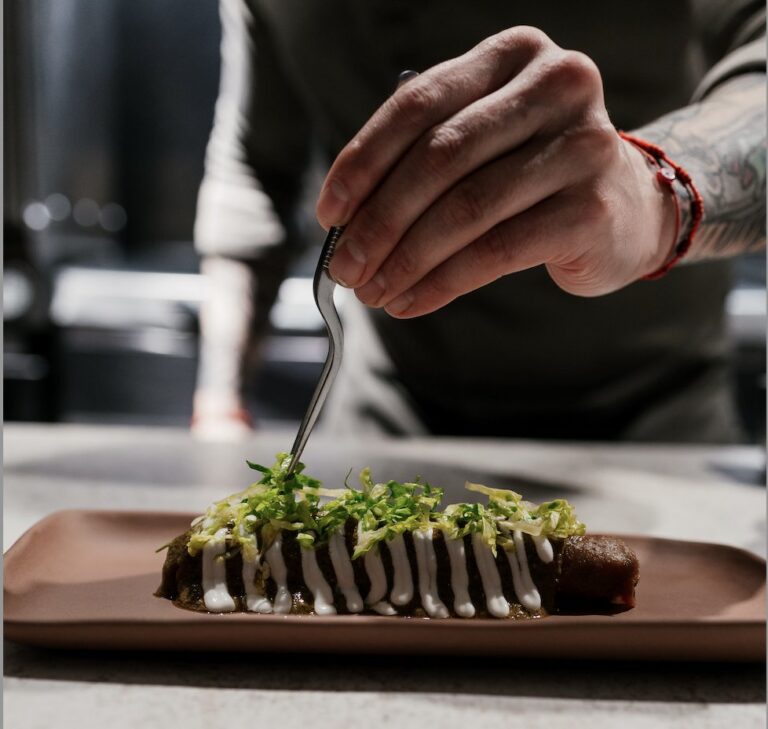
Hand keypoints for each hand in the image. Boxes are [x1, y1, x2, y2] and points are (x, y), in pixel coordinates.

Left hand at [317, 27, 676, 317]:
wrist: (629, 206)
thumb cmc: (535, 174)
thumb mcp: (484, 140)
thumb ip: (424, 158)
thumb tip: (345, 221)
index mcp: (514, 55)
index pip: (419, 104)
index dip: (362, 162)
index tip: (328, 213)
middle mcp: (555, 86)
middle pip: (439, 159)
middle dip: (378, 222)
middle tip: (345, 268)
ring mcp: (581, 146)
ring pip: (464, 210)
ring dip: (404, 260)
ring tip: (373, 291)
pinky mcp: (591, 208)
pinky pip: (494, 252)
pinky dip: (441, 283)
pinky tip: (411, 302)